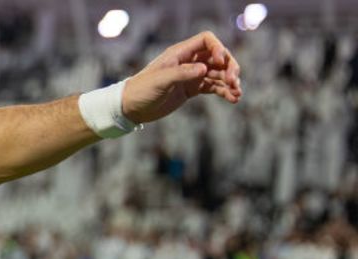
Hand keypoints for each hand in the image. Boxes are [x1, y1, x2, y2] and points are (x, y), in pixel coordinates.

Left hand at [123, 31, 241, 124]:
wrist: (131, 107)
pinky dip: (224, 92)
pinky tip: (233, 99)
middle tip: (234, 81)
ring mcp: (191, 75)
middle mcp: (188, 61)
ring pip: (218, 73)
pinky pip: (213, 87)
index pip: (206, 40)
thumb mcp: (161, 80)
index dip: (218, 48)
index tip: (220, 62)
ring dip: (230, 81)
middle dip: (229, 67)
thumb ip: (182, 73)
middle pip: (218, 57)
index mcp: (180, 53)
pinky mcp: (192, 89)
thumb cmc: (142, 90)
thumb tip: (203, 69)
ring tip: (237, 93)